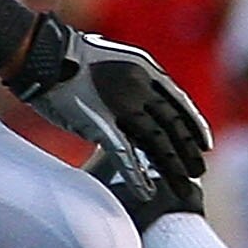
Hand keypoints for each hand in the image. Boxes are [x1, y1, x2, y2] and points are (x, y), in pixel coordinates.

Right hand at [8, 15, 211, 187]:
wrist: (43, 54)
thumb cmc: (70, 59)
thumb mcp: (113, 64)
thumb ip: (130, 85)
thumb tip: (138, 108)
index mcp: (145, 71)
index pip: (179, 103)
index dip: (194, 126)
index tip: (204, 145)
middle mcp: (141, 88)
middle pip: (172, 126)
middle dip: (187, 151)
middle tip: (198, 172)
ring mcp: (122, 107)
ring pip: (156, 143)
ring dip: (171, 167)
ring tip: (184, 187)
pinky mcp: (100, 124)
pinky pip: (124, 155)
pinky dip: (136, 176)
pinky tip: (146, 192)